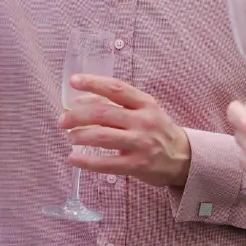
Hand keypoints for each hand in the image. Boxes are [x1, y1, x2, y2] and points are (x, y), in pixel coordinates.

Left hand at [59, 75, 190, 186]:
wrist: (183, 158)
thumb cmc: (157, 130)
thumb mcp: (145, 110)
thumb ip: (118, 104)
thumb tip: (81, 101)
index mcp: (145, 103)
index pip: (116, 88)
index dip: (93, 83)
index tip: (73, 81)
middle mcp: (143, 120)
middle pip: (103, 113)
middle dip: (77, 116)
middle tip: (62, 121)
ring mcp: (141, 143)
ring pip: (102, 136)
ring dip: (80, 136)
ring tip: (70, 137)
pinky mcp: (137, 165)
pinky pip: (107, 163)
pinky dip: (86, 162)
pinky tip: (73, 159)